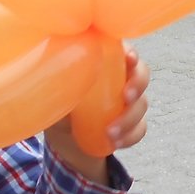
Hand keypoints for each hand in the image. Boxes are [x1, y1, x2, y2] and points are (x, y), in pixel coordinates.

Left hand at [44, 46, 150, 182]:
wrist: (66, 134)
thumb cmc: (59, 103)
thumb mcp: (53, 90)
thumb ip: (56, 80)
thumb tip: (52, 76)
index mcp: (105, 61)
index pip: (124, 51)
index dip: (132, 54)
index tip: (130, 60)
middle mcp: (122, 77)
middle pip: (142, 74)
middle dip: (137, 85)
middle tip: (126, 97)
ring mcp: (130, 101)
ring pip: (142, 105)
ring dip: (130, 119)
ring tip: (110, 133)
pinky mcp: (132, 123)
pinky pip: (139, 128)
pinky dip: (130, 136)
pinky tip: (116, 142)